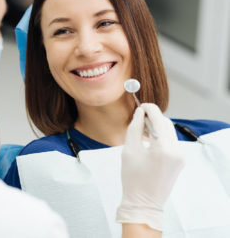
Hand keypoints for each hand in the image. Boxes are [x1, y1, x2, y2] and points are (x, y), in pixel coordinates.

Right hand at [116, 104, 184, 230]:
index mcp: (163, 149)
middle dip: (153, 117)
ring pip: (170, 132)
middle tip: (139, 118)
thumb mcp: (129, 150)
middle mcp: (176, 151)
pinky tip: (150, 140)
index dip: (150, 108)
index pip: (159, 119)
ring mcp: (181, 157)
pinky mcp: (180, 161)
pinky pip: (171, 141)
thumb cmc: (132, 178)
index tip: (141, 105)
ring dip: (157, 126)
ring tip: (142, 130)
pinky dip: (161, 136)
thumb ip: (135, 128)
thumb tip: (140, 112)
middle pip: (166, 124)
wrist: (143, 203)